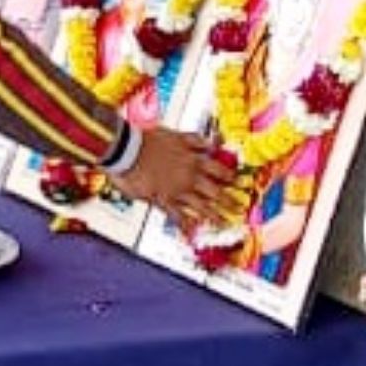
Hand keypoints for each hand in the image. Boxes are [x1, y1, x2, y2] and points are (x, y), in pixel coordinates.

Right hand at [118, 126, 242, 233]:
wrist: (127, 149)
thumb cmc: (147, 139)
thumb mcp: (176, 134)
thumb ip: (194, 140)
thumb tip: (211, 144)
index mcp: (193, 159)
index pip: (218, 170)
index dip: (229, 177)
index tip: (237, 183)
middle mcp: (189, 176)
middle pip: (215, 191)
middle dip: (229, 200)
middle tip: (238, 207)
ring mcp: (177, 190)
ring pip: (200, 205)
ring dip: (213, 215)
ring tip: (223, 223)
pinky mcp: (162, 199)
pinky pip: (177, 214)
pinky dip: (185, 223)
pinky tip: (193, 231)